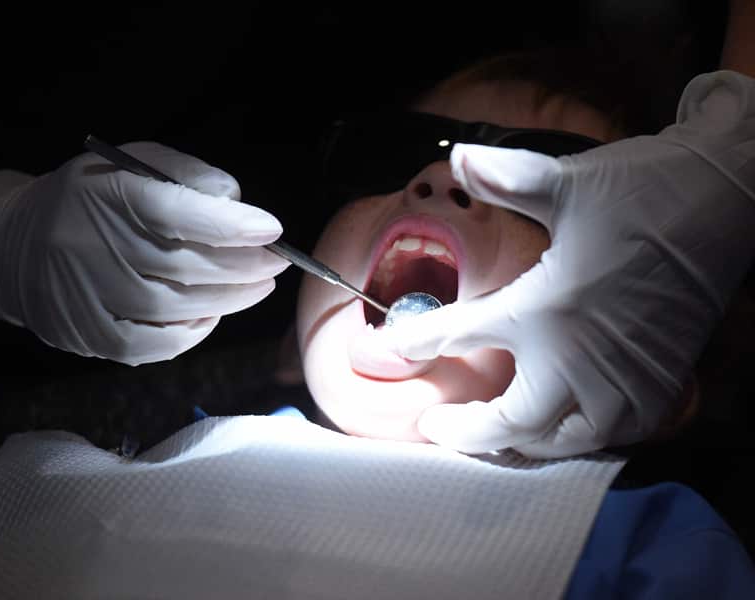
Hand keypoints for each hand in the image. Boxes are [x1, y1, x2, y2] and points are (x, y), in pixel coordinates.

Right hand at [0, 142, 288, 364]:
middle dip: (244, 267)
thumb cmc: (93, 200)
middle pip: (185, 266)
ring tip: (259, 287)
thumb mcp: (133, 165)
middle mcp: (91, 245)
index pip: (177, 211)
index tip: (272, 229)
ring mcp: (85, 296)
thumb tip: (237, 202)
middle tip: (278, 263)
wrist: (16, 246)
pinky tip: (213, 315)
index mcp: (106, 193)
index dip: (232, 225)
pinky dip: (191, 333)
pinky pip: (152, 346)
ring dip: (229, 300)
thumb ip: (187, 175)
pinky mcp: (87, 334)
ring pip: (175, 308)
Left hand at [373, 70, 754, 457]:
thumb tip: (459, 158)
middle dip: (467, 432)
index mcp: (548, 308)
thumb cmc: (643, 192)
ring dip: (519, 444)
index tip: (393, 348)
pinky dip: (573, 441)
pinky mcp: (658, 389)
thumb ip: (506, 178)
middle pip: (511, 422)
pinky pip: (607, 438)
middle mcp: (582, 358)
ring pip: (560, 442)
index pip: (463, 335)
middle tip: (437, 427)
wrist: (725, 202)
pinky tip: (554, 428)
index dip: (421, 342)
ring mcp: (623, 382)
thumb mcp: (567, 182)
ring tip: (489, 435)